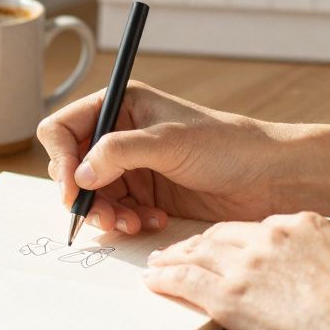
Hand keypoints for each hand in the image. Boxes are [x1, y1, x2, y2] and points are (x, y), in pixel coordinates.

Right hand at [37, 82, 294, 232]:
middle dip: (84, 195)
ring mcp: (132, 166)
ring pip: (92, 195)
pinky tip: (153, 221)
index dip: (61, 158)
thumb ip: (119, 152)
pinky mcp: (146, 194)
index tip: (73, 190)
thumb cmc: (228, 145)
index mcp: (121, 105)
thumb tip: (80, 173)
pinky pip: (117, 212)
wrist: (268, 178)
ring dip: (106, 214)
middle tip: (104, 217)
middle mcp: (121, 134)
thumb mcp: (169, 142)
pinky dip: (127, 221)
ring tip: (132, 223)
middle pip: (72, 167)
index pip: (64, 128)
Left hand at [143, 211, 329, 329]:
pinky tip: (154, 280)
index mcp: (304, 225)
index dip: (233, 238)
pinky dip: (166, 279)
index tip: (222, 244)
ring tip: (157, 262)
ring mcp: (248, 266)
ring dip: (173, 257)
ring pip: (198, 254)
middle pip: (221, 235)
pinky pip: (187, 282)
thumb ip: (325, 261)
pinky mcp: (230, 297)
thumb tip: (318, 273)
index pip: (255, 227)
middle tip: (180, 250)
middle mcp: (271, 237)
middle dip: (197, 243)